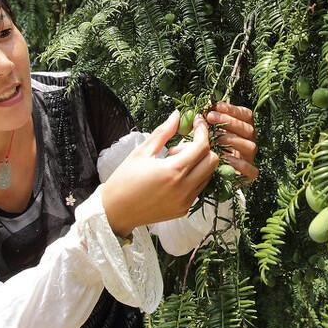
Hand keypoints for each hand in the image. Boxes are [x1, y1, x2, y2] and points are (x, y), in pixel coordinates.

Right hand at [101, 110, 218, 236]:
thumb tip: (177, 115)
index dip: (202, 131)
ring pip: (208, 175)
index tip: (196, 122)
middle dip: (202, 148)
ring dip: (197, 164)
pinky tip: (173, 177)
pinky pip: (198, 188)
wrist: (115, 212)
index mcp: (173, 171)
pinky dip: (192, 177)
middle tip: (179, 148)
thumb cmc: (124, 179)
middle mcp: (184, 188)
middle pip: (212, 161)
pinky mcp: (184, 210)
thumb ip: (163, 132)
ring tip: (173, 163)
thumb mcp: (142, 152)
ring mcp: (186, 201)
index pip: (202, 147)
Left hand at [206, 101, 258, 186]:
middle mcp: (249, 143)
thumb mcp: (202, 136)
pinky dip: (239, 163)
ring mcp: (250, 159)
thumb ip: (203, 124)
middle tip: (210, 117)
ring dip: (233, 140)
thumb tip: (195, 111)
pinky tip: (224, 158)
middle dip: (229, 121)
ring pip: (250, 146)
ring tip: (215, 138)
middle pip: (248, 129)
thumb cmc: (202, 153)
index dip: (232, 109)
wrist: (202, 180)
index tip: (216, 106)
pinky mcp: (249, 176)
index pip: (246, 115)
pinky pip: (251, 170)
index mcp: (242, 130)